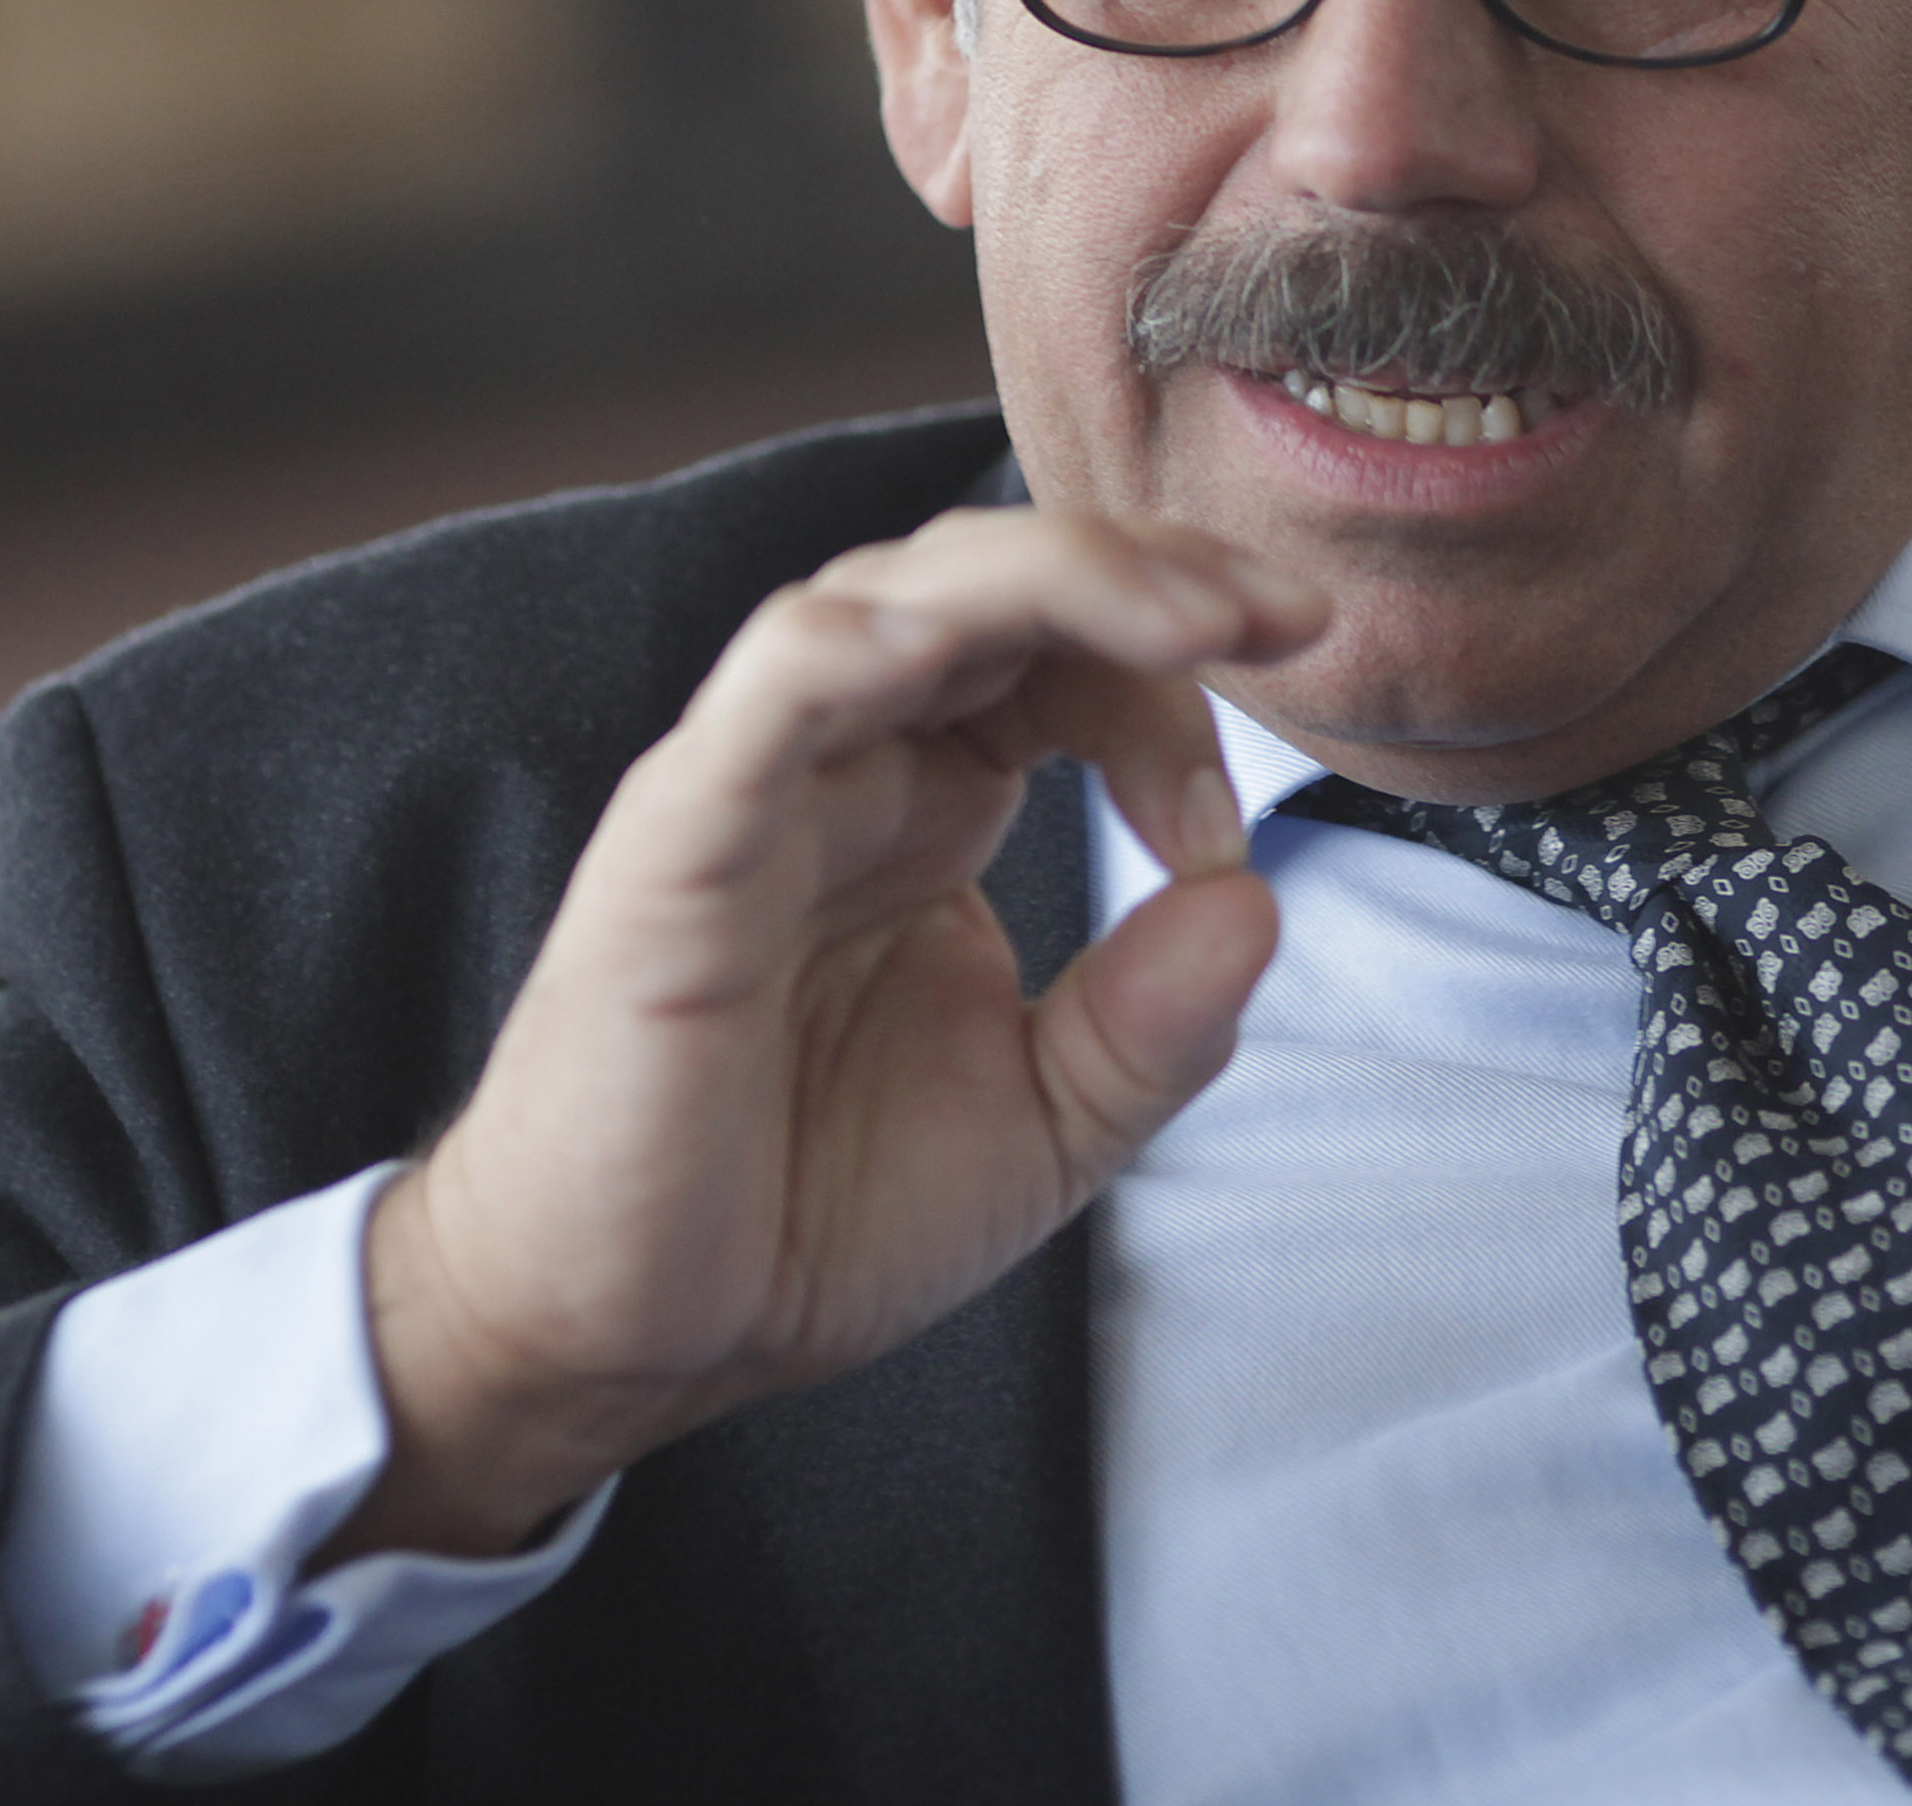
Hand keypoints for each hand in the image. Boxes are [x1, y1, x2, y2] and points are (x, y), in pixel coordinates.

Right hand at [324, 506, 1324, 1557]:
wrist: (632, 1343)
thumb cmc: (804, 1218)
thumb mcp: (1042, 1128)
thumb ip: (1155, 1023)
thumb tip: (1259, 900)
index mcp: (926, 806)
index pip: (1064, 660)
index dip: (1173, 699)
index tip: (1229, 835)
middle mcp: (842, 765)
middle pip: (992, 579)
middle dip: (1149, 569)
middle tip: (1279, 614)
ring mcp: (755, 787)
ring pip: (889, 590)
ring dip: (1053, 575)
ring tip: (1189, 618)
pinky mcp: (678, 842)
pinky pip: (769, 691)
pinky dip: (869, 639)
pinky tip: (964, 645)